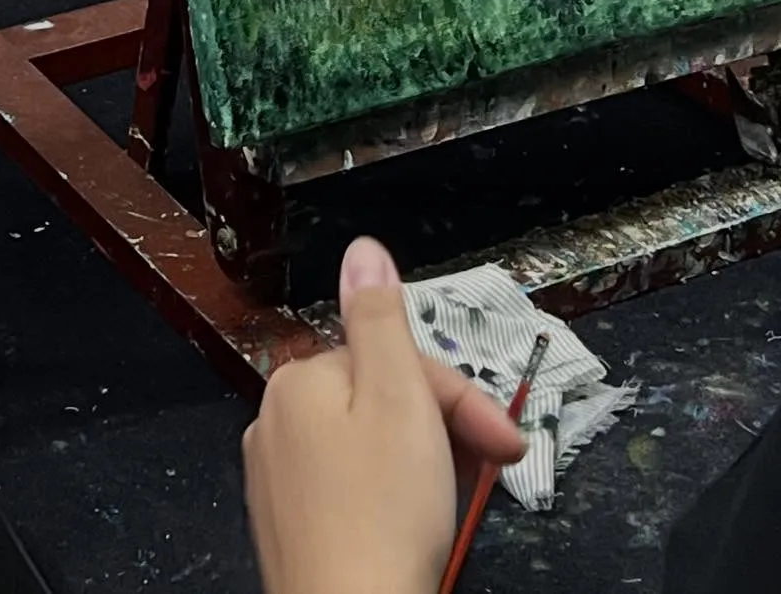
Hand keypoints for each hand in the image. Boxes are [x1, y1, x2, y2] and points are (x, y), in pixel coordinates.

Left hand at [243, 239, 523, 593]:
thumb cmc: (380, 522)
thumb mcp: (398, 399)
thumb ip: (382, 319)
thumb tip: (364, 251)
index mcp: (299, 382)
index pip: (396, 360)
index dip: (458, 396)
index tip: (502, 437)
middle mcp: (278, 423)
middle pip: (381, 400)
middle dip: (443, 428)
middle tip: (489, 466)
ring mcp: (282, 481)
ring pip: (371, 447)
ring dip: (425, 464)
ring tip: (452, 503)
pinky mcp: (296, 529)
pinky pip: (354, 492)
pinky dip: (393, 501)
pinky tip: (419, 527)